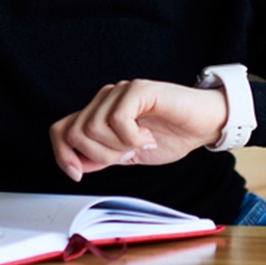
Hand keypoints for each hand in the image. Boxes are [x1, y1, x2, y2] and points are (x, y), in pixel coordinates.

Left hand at [49, 79, 226, 181]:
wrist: (204, 125)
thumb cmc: (171, 136)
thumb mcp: (128, 155)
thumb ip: (102, 157)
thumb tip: (75, 165)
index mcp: (100, 114)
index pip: (61, 130)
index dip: (61, 155)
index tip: (77, 175)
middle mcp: (105, 99)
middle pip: (75, 132)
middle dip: (100, 155)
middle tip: (128, 155)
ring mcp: (121, 92)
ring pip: (93, 127)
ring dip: (118, 146)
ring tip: (141, 144)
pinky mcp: (139, 89)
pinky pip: (118, 118)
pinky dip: (132, 137)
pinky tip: (147, 137)